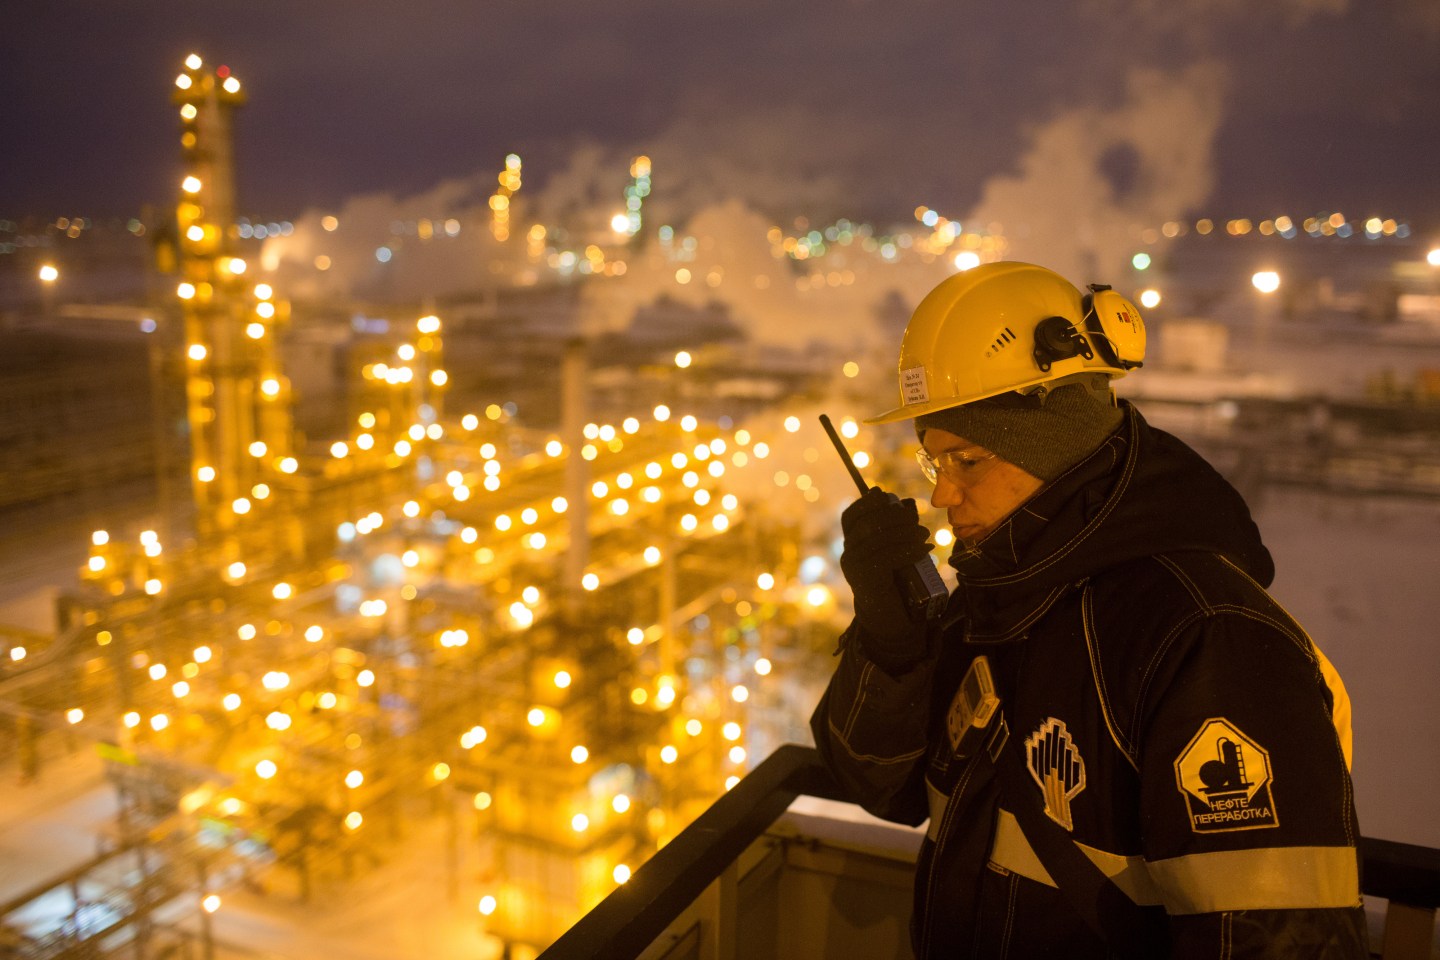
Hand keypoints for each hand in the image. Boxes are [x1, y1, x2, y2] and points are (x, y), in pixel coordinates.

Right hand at [840, 487, 934, 669]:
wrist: (891, 619)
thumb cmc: (896, 582)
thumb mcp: (893, 552)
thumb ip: (895, 532)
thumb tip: (905, 505)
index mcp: (852, 544)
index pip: (852, 516)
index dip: (868, 503)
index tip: (886, 497)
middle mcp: (849, 553)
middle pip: (869, 523)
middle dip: (895, 517)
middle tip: (917, 522)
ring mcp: (855, 566)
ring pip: (880, 539)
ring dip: (906, 533)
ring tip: (925, 536)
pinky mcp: (865, 579)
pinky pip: (887, 556)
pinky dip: (908, 550)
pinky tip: (923, 549)